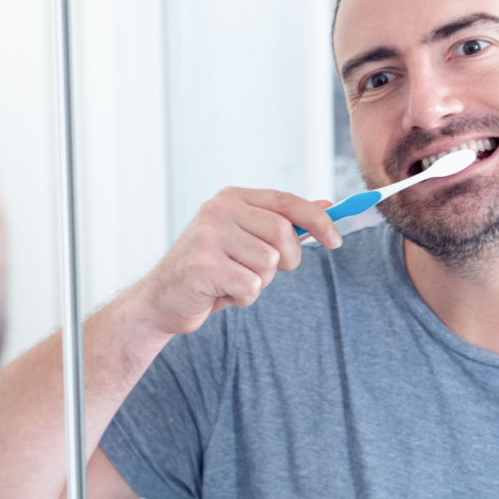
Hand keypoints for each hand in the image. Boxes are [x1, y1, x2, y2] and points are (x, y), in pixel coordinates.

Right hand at [137, 188, 340, 335]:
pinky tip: (221, 293)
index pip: (286, 201)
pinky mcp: (202, 266)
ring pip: (269, 262)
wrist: (162, 300)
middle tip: (263, 272)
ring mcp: (208, 236)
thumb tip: (326, 208)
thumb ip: (283, 222)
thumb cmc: (210, 270)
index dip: (317, 220)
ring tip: (233, 280)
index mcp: (231, 199)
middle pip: (283, 232)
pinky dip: (244, 298)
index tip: (336, 240)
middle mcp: (218, 210)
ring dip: (260, 282)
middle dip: (286, 260)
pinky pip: (251, 286)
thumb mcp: (248, 240)